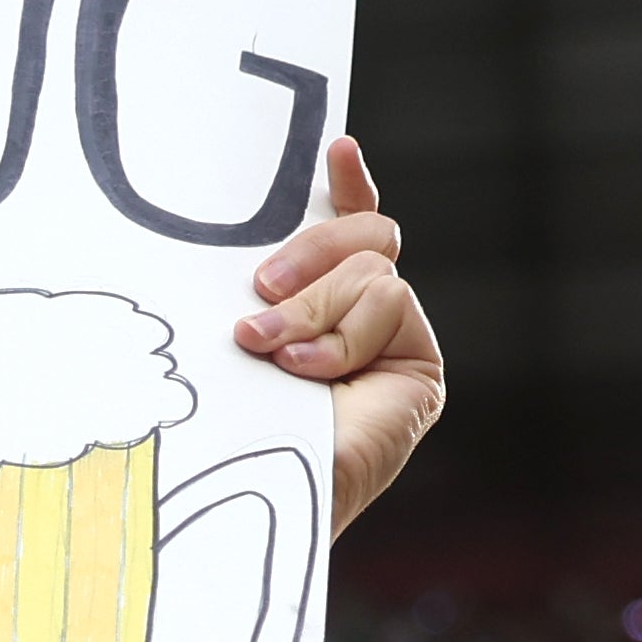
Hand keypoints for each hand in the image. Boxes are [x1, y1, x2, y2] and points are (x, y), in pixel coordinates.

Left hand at [237, 137, 442, 532]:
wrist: (256, 494)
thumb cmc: (225, 425)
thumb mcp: (234, 339)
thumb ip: (261, 293)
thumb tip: (253, 264)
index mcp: (312, 308)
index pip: (341, 230)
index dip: (347, 187)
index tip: (337, 147)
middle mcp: (358, 320)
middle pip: (366, 234)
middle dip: (312, 249)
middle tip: (261, 289)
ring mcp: (392, 342)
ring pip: (372, 267)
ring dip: (312, 308)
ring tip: (271, 353)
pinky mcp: (417, 364)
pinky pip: (391, 299)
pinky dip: (343, 334)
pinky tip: (309, 372)